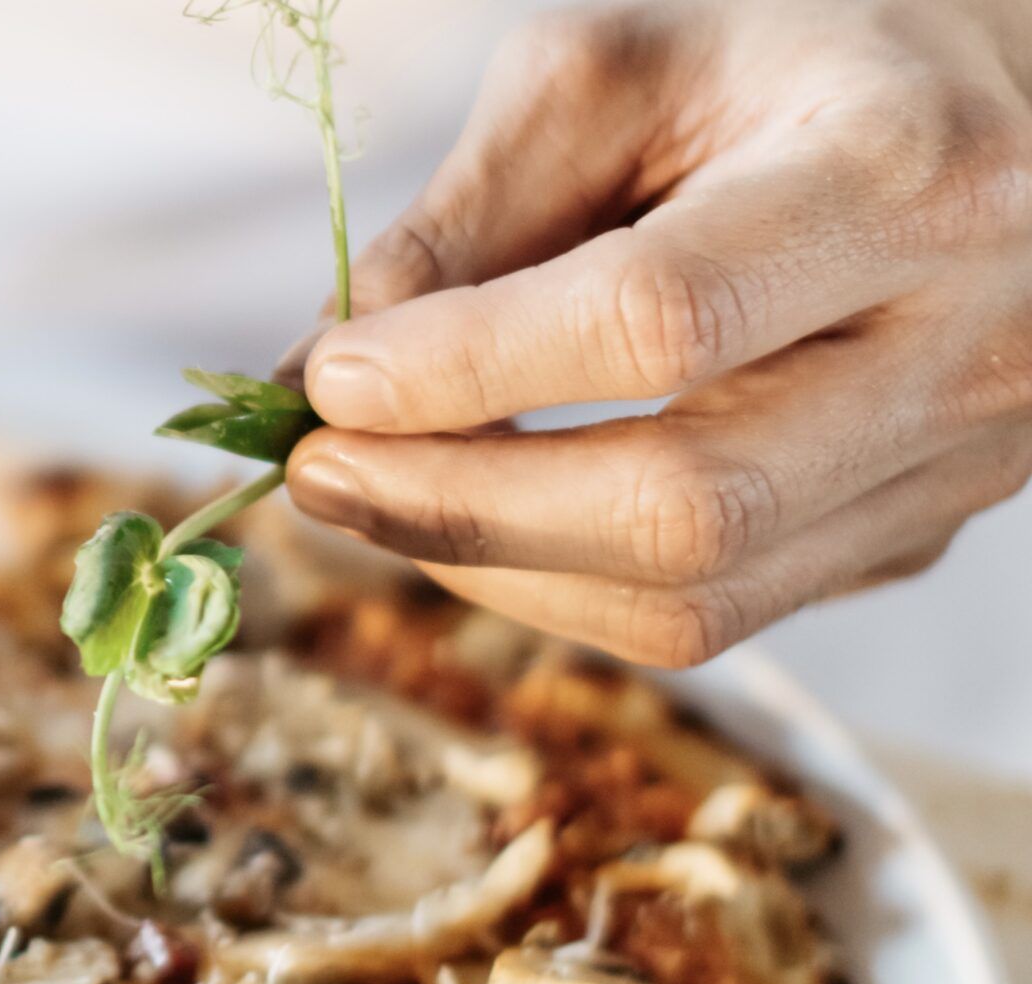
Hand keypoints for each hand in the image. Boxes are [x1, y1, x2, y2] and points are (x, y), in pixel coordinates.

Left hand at [285, 0, 1031, 665]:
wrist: (1003, 116)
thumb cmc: (788, 67)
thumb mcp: (619, 72)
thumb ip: (469, 214)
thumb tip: (323, 373)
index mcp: (899, 172)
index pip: (656, 322)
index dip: (465, 371)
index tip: (327, 384)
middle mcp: (965, 338)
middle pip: (681, 507)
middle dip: (459, 507)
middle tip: (320, 473)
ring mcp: (956, 460)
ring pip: (690, 602)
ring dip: (492, 570)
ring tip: (378, 496)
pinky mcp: (916, 534)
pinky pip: (714, 616)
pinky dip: (562, 585)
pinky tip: (487, 516)